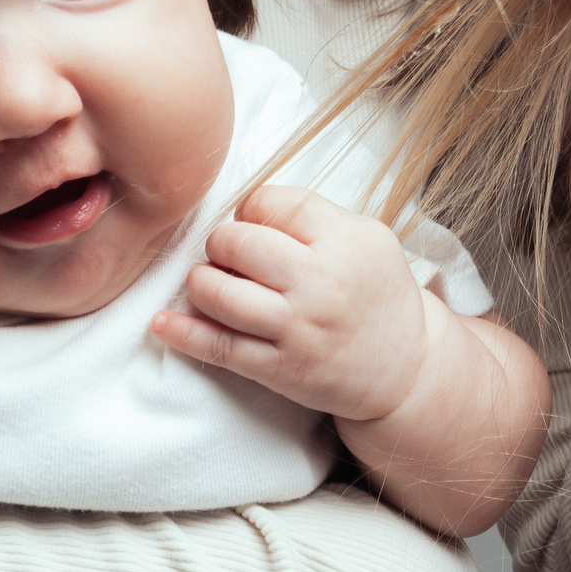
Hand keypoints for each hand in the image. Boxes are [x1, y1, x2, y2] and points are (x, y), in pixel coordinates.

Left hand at [155, 184, 431, 423]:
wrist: (407, 369)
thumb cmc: (376, 295)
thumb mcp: (366, 239)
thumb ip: (311, 218)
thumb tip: (239, 211)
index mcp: (348, 240)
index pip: (271, 202)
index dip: (251, 211)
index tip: (256, 227)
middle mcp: (323, 282)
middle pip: (238, 241)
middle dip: (221, 244)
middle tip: (229, 257)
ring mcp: (300, 328)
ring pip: (220, 293)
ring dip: (202, 283)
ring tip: (211, 285)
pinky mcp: (282, 369)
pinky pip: (220, 347)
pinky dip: (184, 333)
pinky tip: (162, 322)